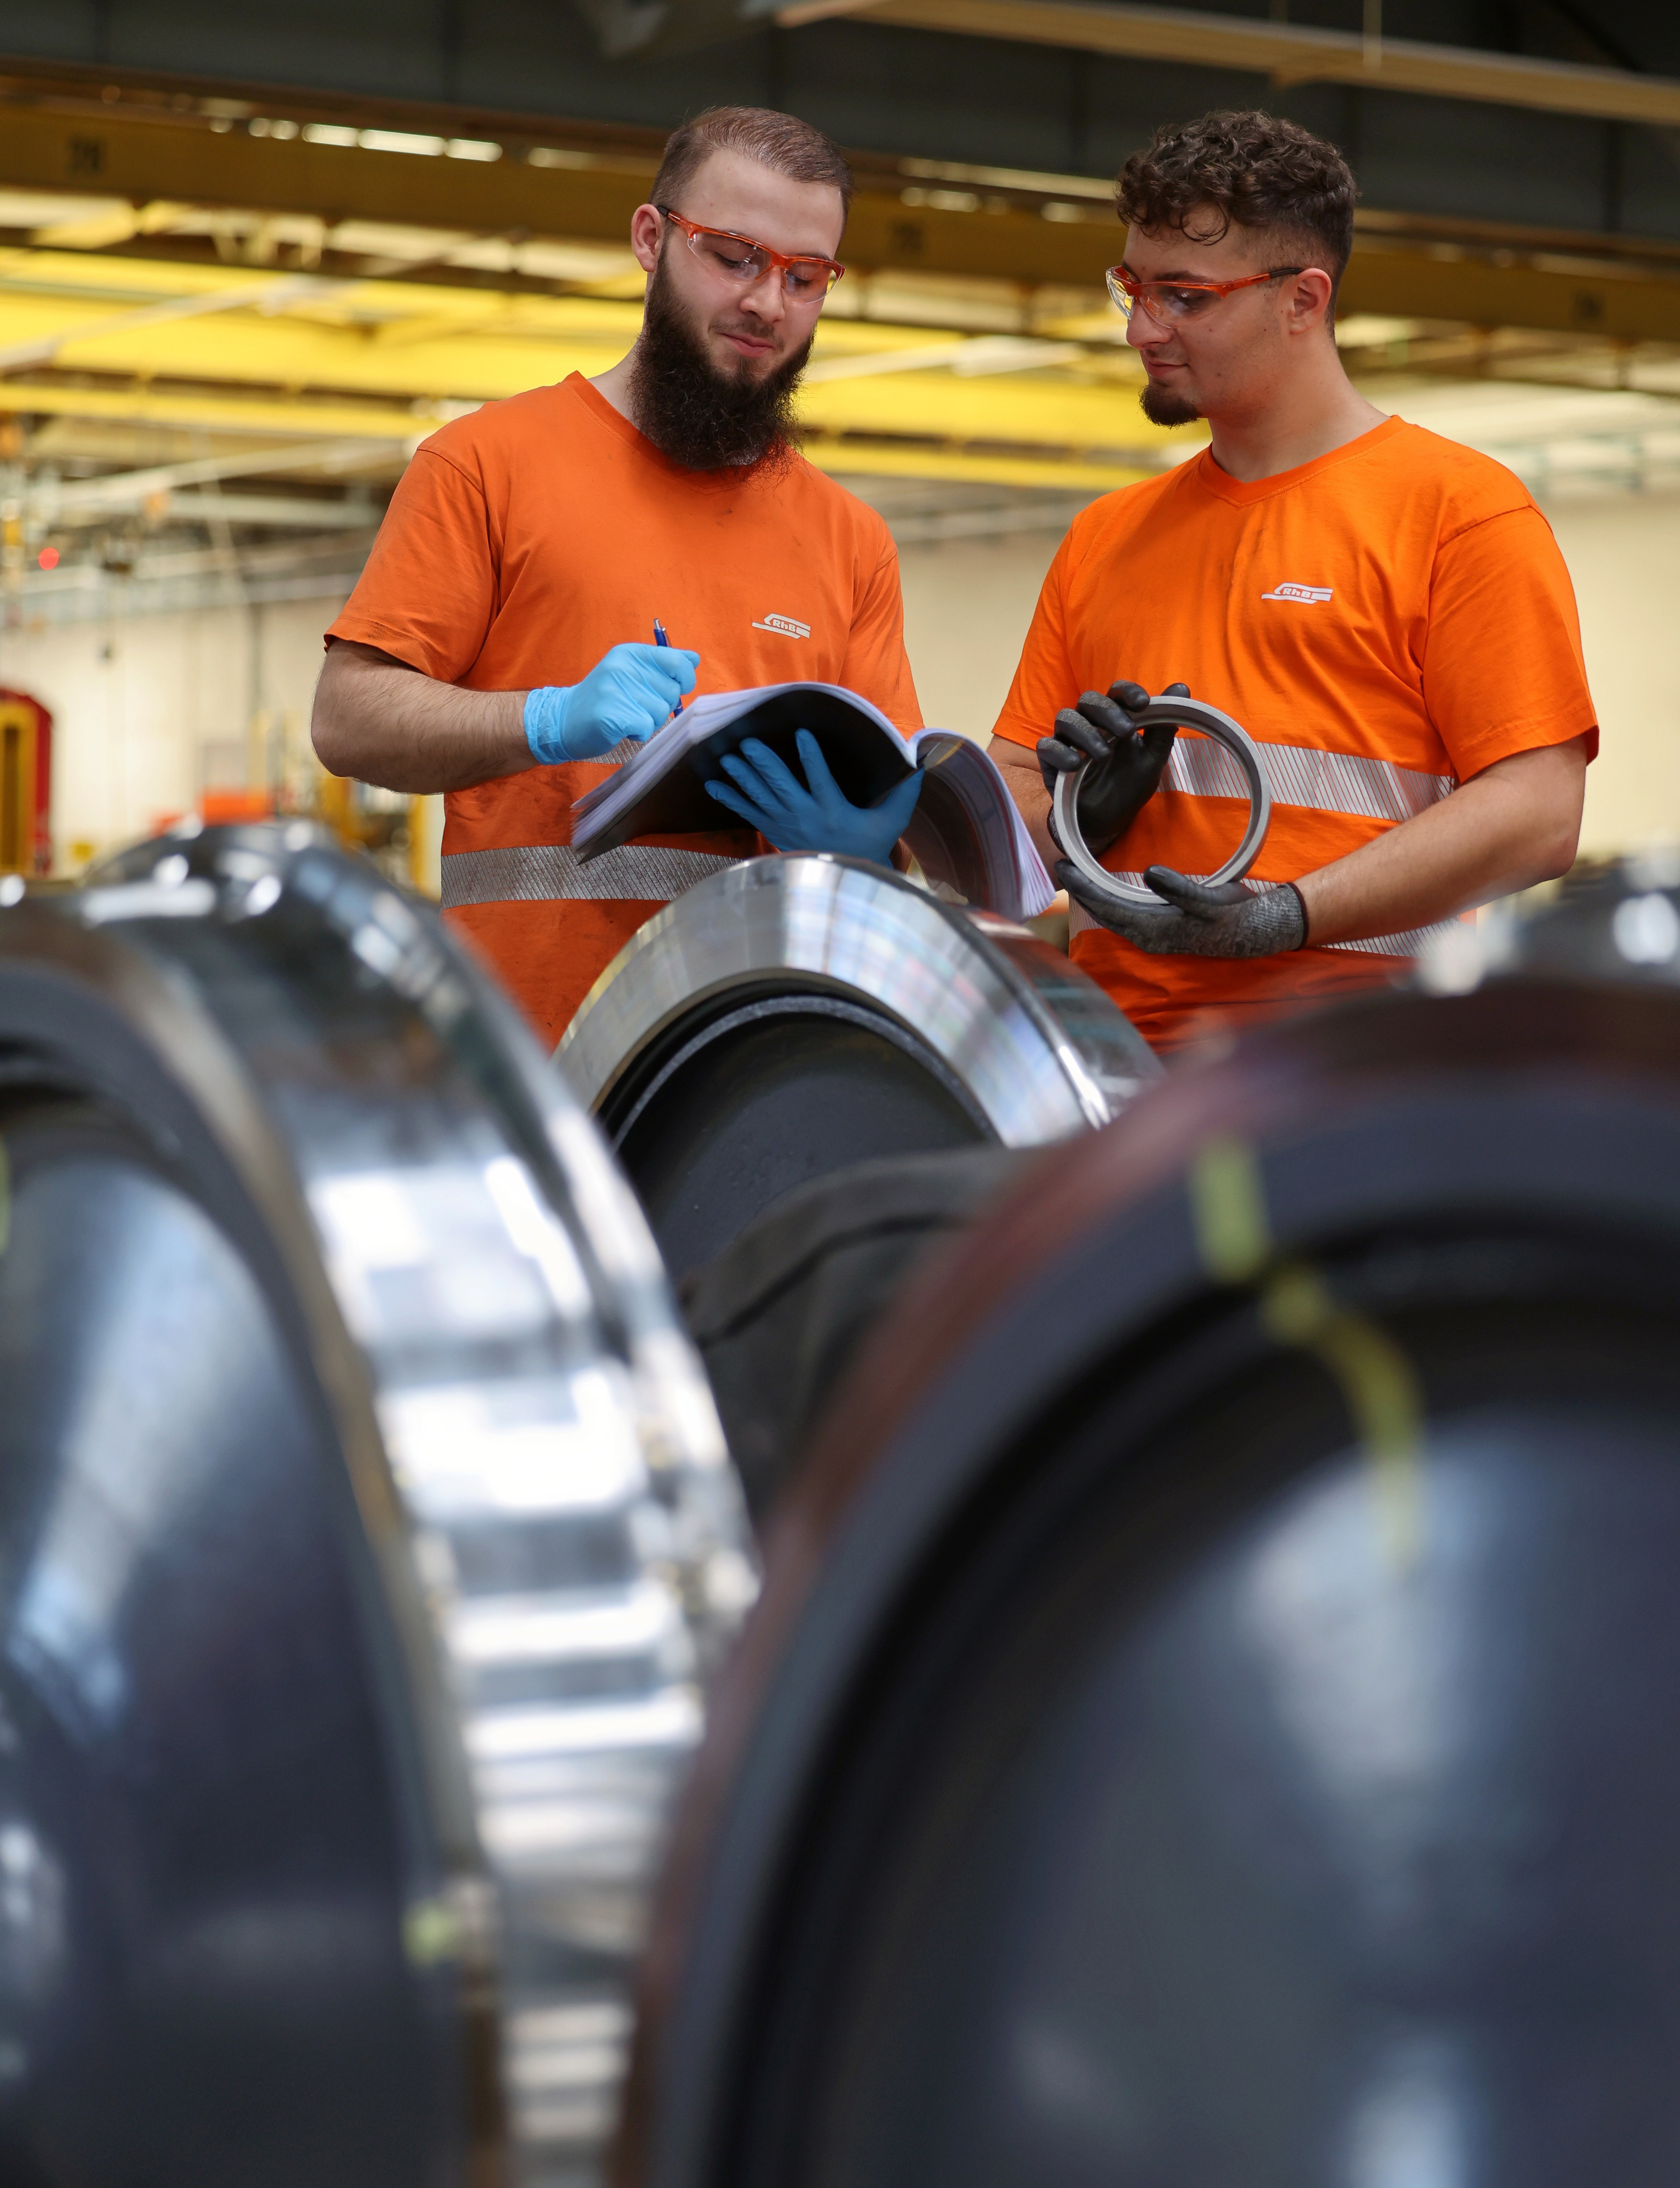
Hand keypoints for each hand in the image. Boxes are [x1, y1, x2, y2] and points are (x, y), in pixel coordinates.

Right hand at [524, 642, 698, 763]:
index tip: (676, 688)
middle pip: (672, 692)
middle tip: (637, 707)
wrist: (563, 720)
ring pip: (661, 712)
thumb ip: (663, 664)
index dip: (685, 680)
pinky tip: (622, 728)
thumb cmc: (604, 699)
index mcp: (630, 653)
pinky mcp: (612, 714)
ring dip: (649, 721)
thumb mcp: (631, 672)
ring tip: (627, 717)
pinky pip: (647, 728)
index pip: (678, 662)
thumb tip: (694, 658)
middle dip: (661, 706)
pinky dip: (639, 734)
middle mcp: (623, 667)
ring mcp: (616, 690)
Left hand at [703, 729, 922, 865]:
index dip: (812, 757)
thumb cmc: (872, 843)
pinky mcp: (774, 831)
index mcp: (834, 812)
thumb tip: (922, 761)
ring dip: (743, 777)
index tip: (803, 733)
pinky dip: (731, 798)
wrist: (848, 878)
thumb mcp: (893, 820)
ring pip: (761, 798)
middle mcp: (806, 819)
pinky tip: (712, 783)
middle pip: (782, 787)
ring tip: (727, 756)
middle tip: (748, 742)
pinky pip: (749, 813)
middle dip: (764, 764)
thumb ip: (906, 791)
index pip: (822, 781)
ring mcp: (786, 826)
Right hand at [1037, 679, 1185, 854]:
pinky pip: (1047, 747)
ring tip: (1104, 755)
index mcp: (1114, 718)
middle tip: (1126, 732)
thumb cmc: (1129, 785)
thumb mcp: (1152, 758)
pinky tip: (1076, 765)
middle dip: (1107, 712)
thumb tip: (1181, 687)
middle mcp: (1089, 724)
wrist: (1108, 821)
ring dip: (1086, 733)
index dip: (1127, 692)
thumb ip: (1164, 725)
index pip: (1116, 692)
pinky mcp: (1050, 762)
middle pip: (1088, 700)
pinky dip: (1060, 752)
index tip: (1143, 703)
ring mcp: (1067, 741)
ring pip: (1066, 718)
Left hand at [1057, 862, 1308, 957]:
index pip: (1106, 906)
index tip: (1063, 865)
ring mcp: (1150, 935)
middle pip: (1101, 911)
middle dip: (1079, 889)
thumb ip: (1179, 889)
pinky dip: (1107, 899)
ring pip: (1110, 914)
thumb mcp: (1210, 900)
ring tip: (1074, 873)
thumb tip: (1149, 873)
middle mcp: (1146, 936)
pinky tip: (1101, 887)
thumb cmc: (1232, 916)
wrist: (1253, 932)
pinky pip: (1121, 915)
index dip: (1082, 886)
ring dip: (1091, 895)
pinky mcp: (1157, 930)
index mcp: (1152, 929)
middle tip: (1059, 863)